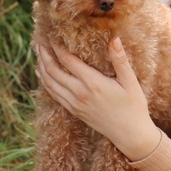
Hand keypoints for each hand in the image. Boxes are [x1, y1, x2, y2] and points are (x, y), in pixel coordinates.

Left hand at [34, 34, 159, 158]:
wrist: (129, 134)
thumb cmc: (133, 106)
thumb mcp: (130, 81)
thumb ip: (120, 59)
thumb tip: (114, 38)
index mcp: (93, 83)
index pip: (67, 60)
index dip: (56, 47)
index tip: (51, 35)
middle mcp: (79, 94)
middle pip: (53, 71)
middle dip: (44, 55)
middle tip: (39, 42)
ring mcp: (74, 104)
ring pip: (49, 83)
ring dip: (41, 67)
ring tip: (38, 54)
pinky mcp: (73, 111)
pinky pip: (53, 94)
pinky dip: (45, 82)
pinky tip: (42, 74)